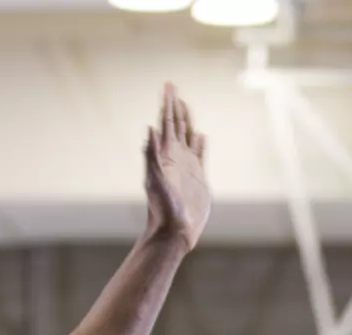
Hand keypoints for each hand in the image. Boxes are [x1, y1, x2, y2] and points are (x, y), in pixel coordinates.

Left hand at [145, 82, 210, 249]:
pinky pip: (199, 154)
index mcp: (163, 154)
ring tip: (185, 104)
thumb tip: (150, 128)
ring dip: (186, 120)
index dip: (167, 104)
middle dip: (174, 105)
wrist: (174, 230)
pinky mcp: (198, 177)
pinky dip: (199, 143)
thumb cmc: (162, 207)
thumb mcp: (155, 180)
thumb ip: (151, 154)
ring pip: (187, 136)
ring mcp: (186, 166)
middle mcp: (174, 157)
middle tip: (172, 86)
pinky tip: (201, 136)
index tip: (168, 86)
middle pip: (175, 124)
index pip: (165, 122)